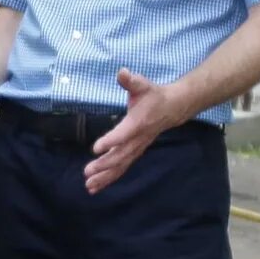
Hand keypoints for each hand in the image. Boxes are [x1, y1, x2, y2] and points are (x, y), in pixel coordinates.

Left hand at [82, 67, 192, 193]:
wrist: (172, 108)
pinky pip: (122, 167)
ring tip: (89, 186)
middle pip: (121, 156)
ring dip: (105, 177)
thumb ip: (131, 80)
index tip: (95, 148)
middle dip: (104, 165)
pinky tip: (96, 185)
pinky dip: (110, 178)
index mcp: (137, 123)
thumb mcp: (143, 84)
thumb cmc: (153, 95)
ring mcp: (137, 148)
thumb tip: (122, 72)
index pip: (123, 134)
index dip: (110, 141)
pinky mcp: (135, 152)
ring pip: (121, 166)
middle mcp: (137, 139)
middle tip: (87, 172)